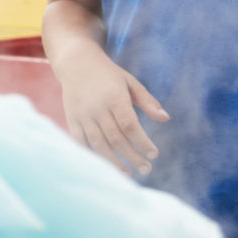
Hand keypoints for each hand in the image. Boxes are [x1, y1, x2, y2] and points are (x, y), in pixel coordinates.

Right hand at [49, 47, 167, 174]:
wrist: (76, 63)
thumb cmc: (108, 74)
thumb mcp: (131, 82)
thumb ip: (148, 101)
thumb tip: (166, 119)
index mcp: (114, 97)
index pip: (129, 125)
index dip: (142, 142)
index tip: (154, 154)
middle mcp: (97, 108)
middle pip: (116, 139)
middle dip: (132, 156)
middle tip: (147, 169)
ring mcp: (82, 115)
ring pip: (98, 144)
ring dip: (114, 161)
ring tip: (128, 173)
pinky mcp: (71, 119)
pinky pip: (80, 142)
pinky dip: (91, 155)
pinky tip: (104, 165)